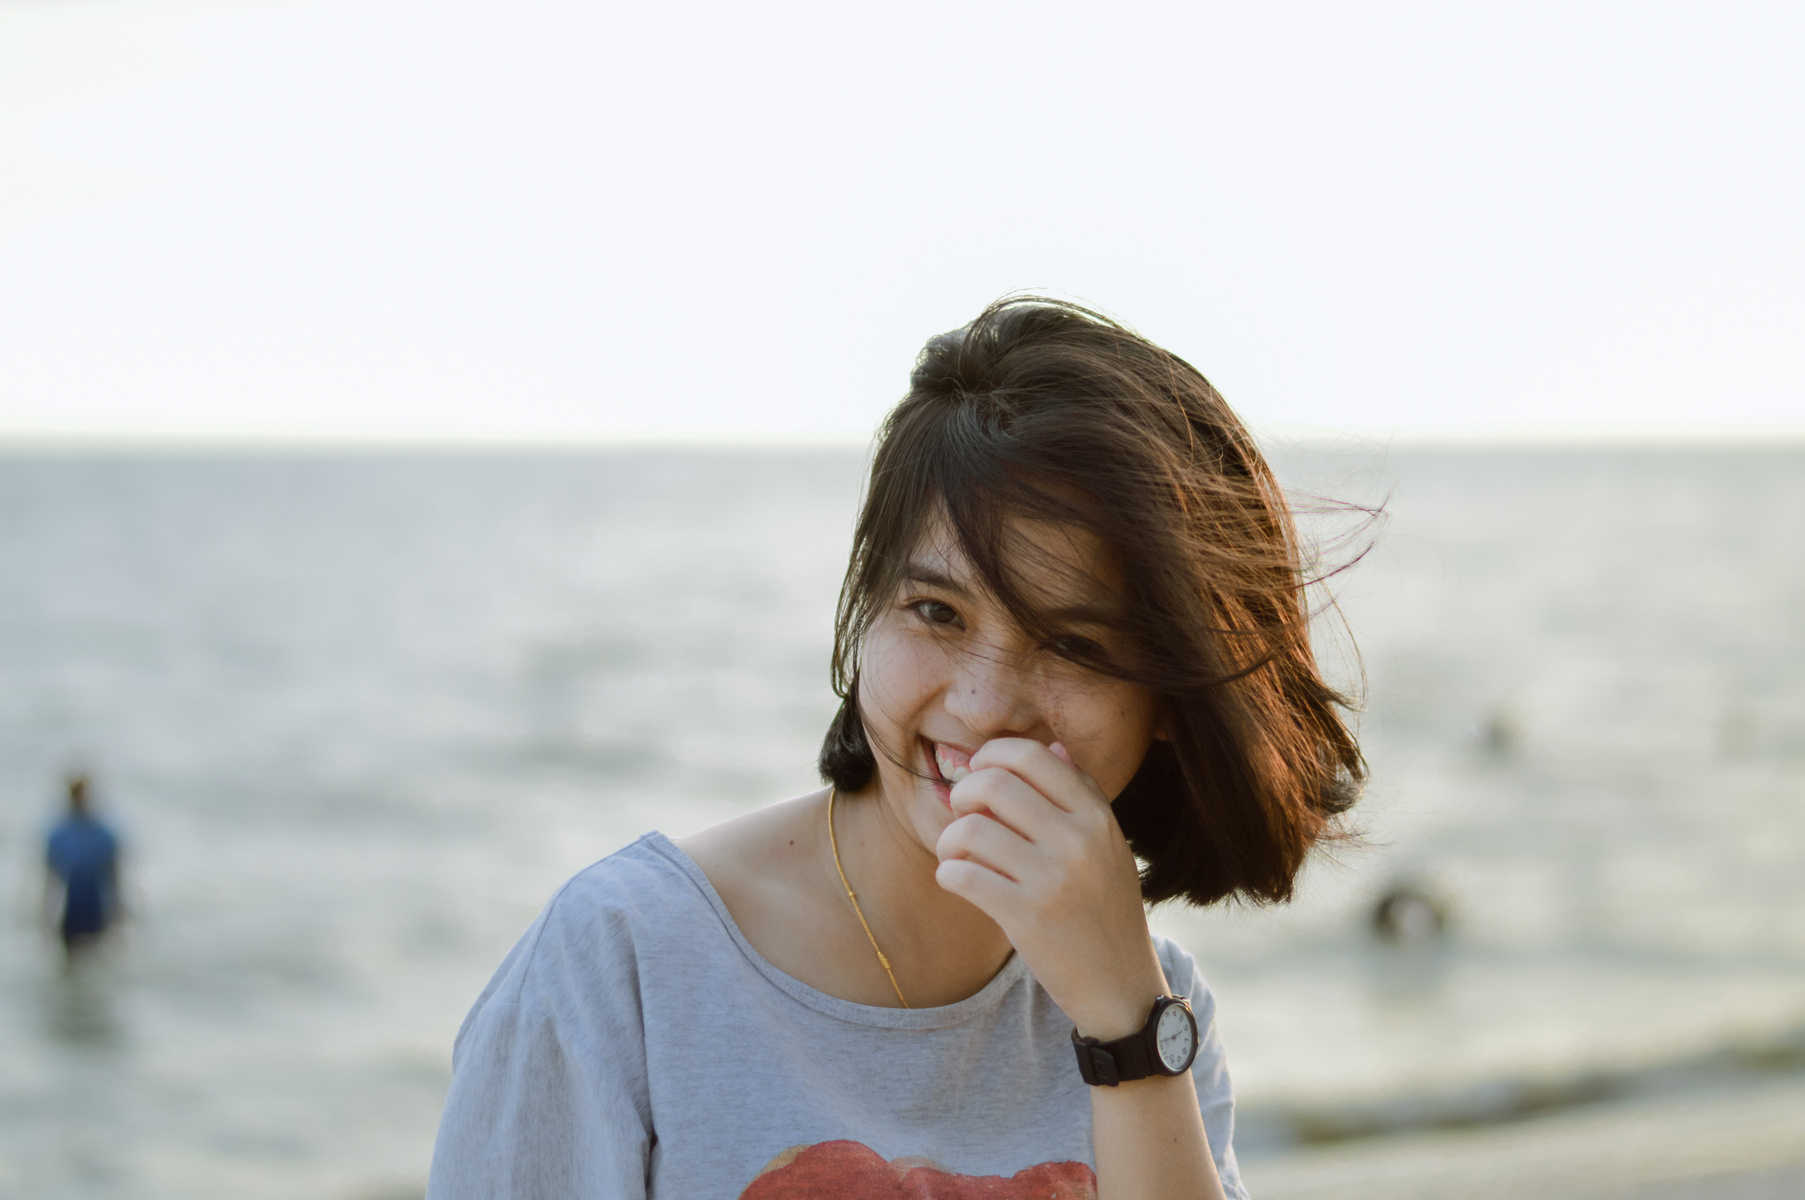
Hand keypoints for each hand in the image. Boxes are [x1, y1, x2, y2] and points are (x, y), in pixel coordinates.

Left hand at [933, 738, 1167, 1038]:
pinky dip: (948, 873)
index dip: (991, 755)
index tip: (978, 772)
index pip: (1032, 755)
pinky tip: (958, 880)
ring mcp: (1053, 880)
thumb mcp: (1108, 846)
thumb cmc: (1105, 909)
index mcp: (1097, 816)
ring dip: (949, 840)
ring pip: (970, 829)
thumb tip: (1052, 746)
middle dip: (963, 794)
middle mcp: (1078, 841)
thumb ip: (1082, 795)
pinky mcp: (1027, 918)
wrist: (1121, 987)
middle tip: (962, 815)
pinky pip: (962, 875)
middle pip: (994, 784)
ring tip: (955, 854)